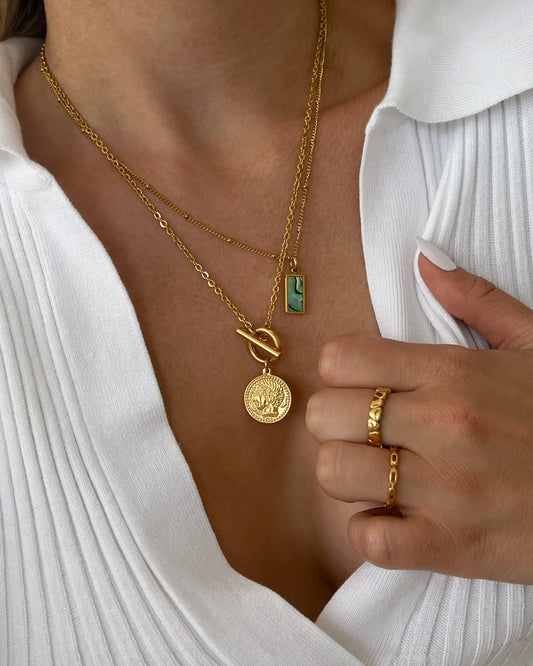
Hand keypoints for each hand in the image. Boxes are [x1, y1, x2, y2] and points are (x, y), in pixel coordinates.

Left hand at [306, 244, 532, 582]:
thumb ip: (475, 298)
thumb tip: (424, 257)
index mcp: (452, 372)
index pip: (340, 358)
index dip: (340, 372)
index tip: (361, 386)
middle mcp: (441, 425)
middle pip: (323, 415)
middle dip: (335, 423)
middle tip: (366, 432)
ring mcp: (443, 490)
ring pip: (333, 473)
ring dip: (347, 475)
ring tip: (380, 474)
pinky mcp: (450, 547)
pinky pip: (367, 540)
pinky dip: (372, 532)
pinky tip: (397, 518)